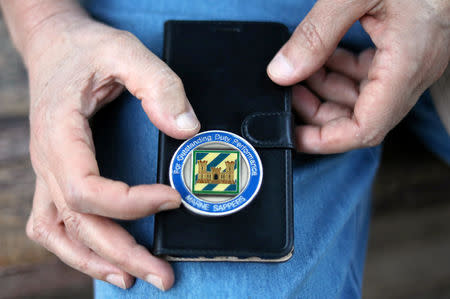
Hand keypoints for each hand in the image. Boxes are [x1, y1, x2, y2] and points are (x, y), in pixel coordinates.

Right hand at [22, 7, 198, 290]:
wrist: (55, 44)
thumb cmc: (87, 49)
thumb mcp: (125, 52)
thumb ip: (159, 86)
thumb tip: (186, 129)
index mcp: (60, 134)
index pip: (88, 190)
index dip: (132, 204)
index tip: (174, 198)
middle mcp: (48, 160)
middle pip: (79, 225)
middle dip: (123, 254)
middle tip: (164, 275)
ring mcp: (47, 171)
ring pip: (59, 234)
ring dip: (95, 260)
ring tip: (133, 278)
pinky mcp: (56, 174)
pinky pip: (53, 224)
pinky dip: (75, 248)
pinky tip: (103, 258)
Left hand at [268, 0, 449, 152]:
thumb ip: (315, 35)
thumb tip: (282, 73)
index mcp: (406, 65)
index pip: (365, 129)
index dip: (326, 140)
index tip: (294, 136)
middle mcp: (412, 73)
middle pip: (359, 117)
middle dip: (319, 112)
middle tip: (289, 92)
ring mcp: (409, 64)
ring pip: (361, 99)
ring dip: (326, 91)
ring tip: (298, 72)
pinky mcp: (403, 52)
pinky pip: (368, 77)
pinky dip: (340, 73)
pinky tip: (321, 58)